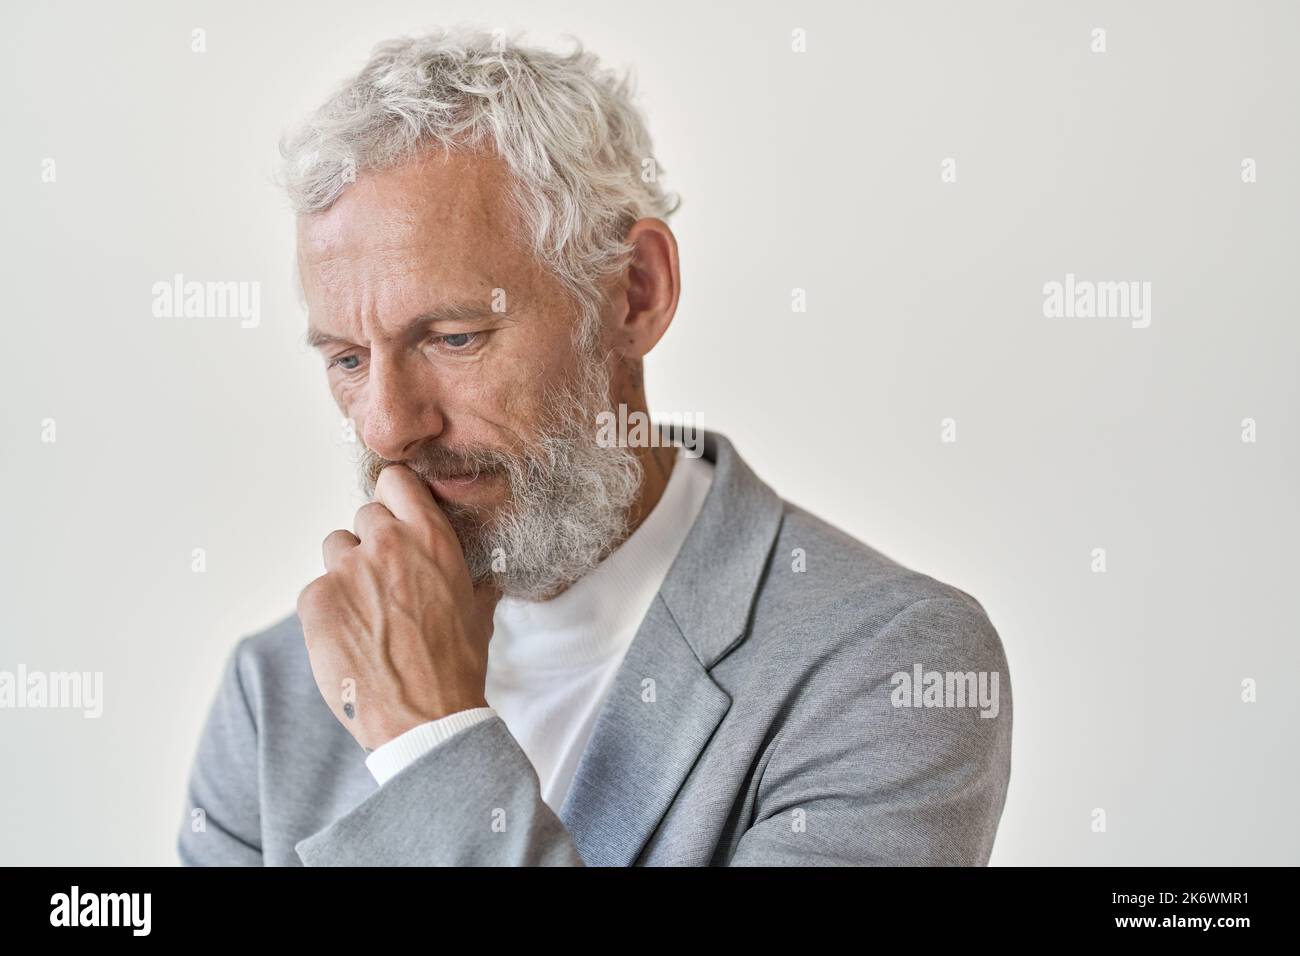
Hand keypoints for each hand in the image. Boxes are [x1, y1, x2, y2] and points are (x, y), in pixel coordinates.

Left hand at [297, 464, 499, 750]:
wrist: (426, 718)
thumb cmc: (457, 665)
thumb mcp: (479, 608)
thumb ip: (472, 575)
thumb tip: (484, 568)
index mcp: (432, 538)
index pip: (395, 481)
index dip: (393, 499)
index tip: (394, 518)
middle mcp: (388, 544)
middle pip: (363, 515)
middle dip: (372, 544)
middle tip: (384, 584)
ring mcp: (347, 570)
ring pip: (335, 549)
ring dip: (346, 573)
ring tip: (366, 613)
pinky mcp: (315, 600)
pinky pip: (315, 590)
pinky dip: (327, 611)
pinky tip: (349, 639)